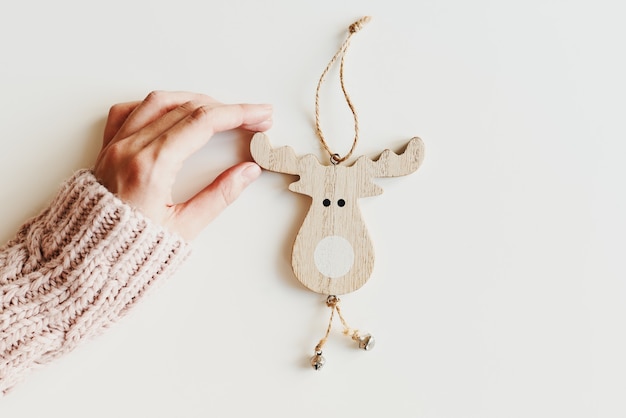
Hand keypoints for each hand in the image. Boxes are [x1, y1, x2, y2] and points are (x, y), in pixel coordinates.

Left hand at [94, 91, 272, 239]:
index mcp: (151, 166)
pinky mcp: (107, 149)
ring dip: (194, 100)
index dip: (238, 114)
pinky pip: (128, 111)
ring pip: (158, 102)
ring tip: (219, 111)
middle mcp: (131, 148)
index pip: (203, 123)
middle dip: (225, 108)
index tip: (261, 116)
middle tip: (251, 117)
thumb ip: (220, 195)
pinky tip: (173, 113)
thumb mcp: (185, 227)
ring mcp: (116, 146)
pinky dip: (156, 106)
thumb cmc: (131, 251)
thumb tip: (248, 171)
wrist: (89, 262)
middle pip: (186, 108)